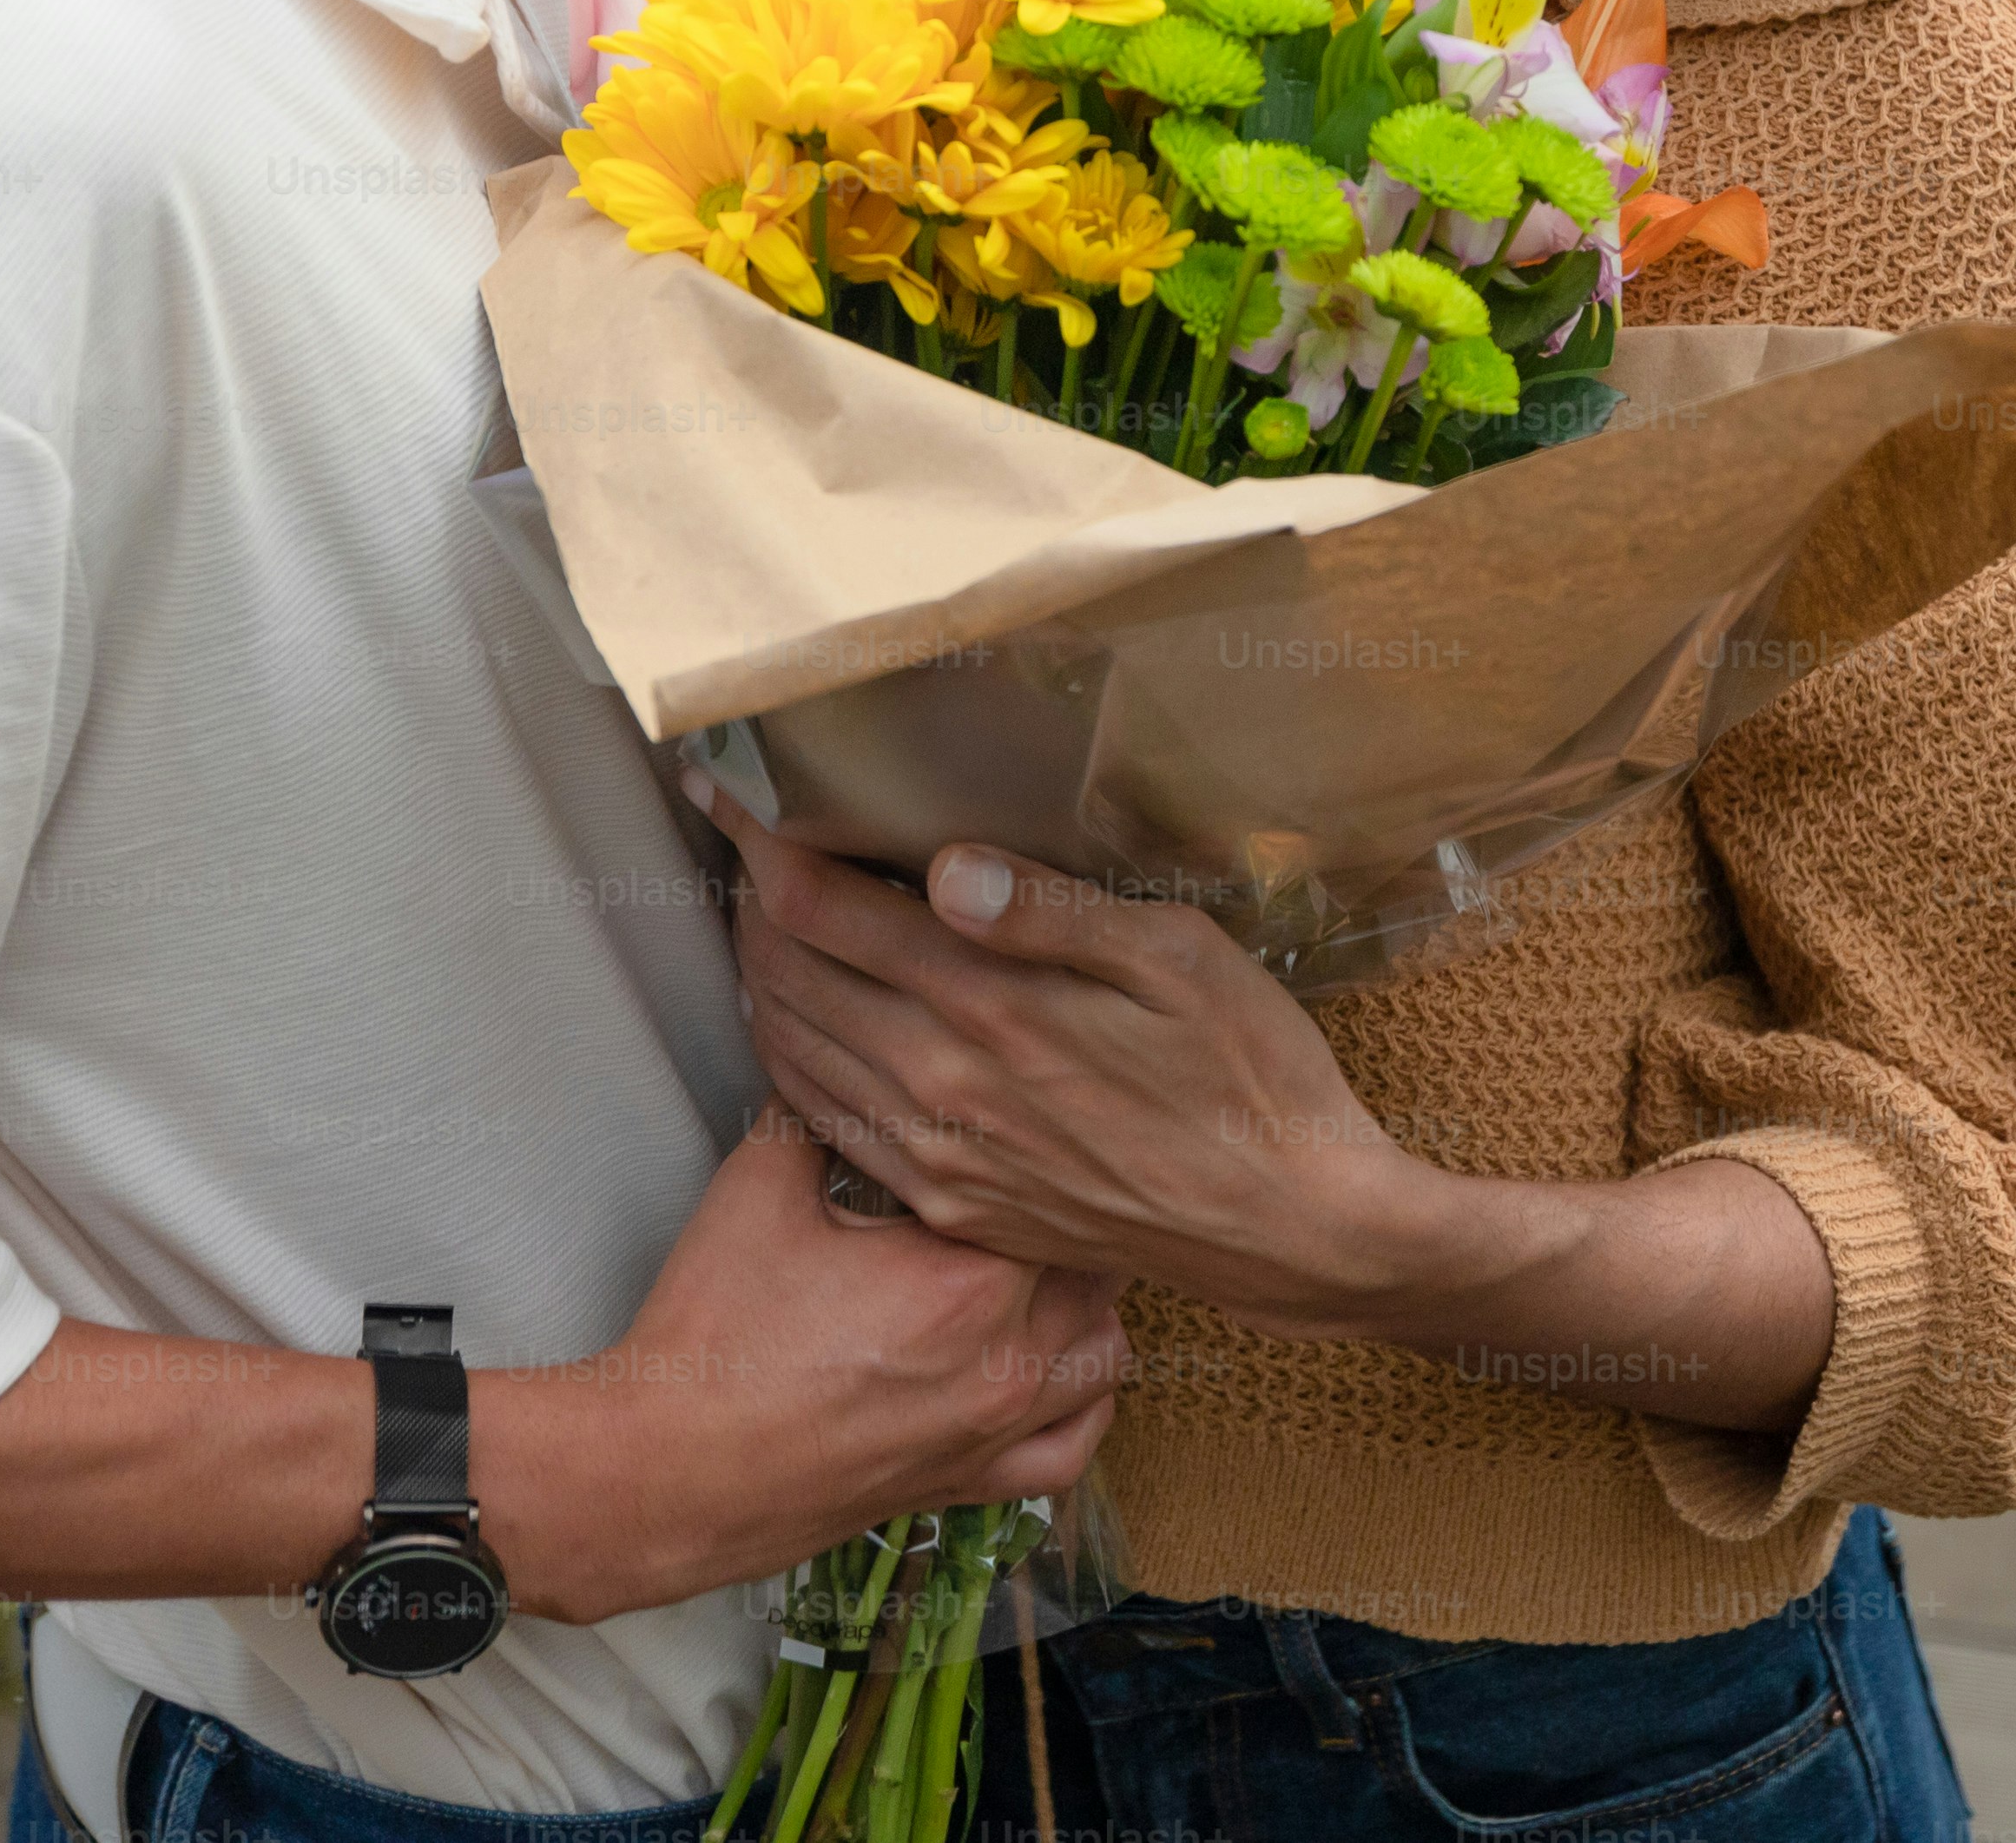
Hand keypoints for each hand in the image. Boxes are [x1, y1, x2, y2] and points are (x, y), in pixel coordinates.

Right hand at [494, 1111, 1122, 1620]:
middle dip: (1063, 1218)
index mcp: (971, 1279)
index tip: (1002, 1127)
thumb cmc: (713, 1341)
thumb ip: (818, 1109)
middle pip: (1095, 1266)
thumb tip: (840, 1060)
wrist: (671, 1470)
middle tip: (1017, 1182)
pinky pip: (1074, 1449)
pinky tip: (1053, 1370)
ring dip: (1087, 1304)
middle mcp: (1009, 1359)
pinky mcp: (972, 1482)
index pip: (1049, 1191)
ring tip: (1038, 1267)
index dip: (1029, 1150)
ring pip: (1105, 1353)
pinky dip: (1082, 1405)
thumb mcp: (760, 1186)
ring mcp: (998, 1431)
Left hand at [721, 811, 1457, 1339]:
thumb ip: (1053, 912)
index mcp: (990, 1007)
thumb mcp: (1180, 960)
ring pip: (794, 1048)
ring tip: (758, 915)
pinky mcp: (949, 1203)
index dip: (761, 841)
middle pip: (787, 973)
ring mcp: (938, 1155)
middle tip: (743, 840)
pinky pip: (829, 1124)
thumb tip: (944, 867)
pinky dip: (791, 1059)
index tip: (727, 787)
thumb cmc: (1249, 1076)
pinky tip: (797, 1024)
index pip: (822, 909)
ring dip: (759, 974)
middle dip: (750, 896)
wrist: (1288, 1228)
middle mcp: (942, 1086)